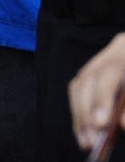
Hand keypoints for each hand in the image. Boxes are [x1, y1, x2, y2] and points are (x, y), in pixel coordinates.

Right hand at [71, 33, 124, 155]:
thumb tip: (121, 124)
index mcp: (123, 56)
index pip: (107, 76)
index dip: (102, 99)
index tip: (101, 124)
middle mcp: (108, 56)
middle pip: (88, 82)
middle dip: (86, 112)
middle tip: (91, 140)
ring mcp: (96, 63)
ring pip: (78, 86)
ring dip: (79, 116)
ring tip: (85, 141)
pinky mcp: (88, 74)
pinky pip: (77, 92)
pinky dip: (79, 113)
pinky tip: (82, 131)